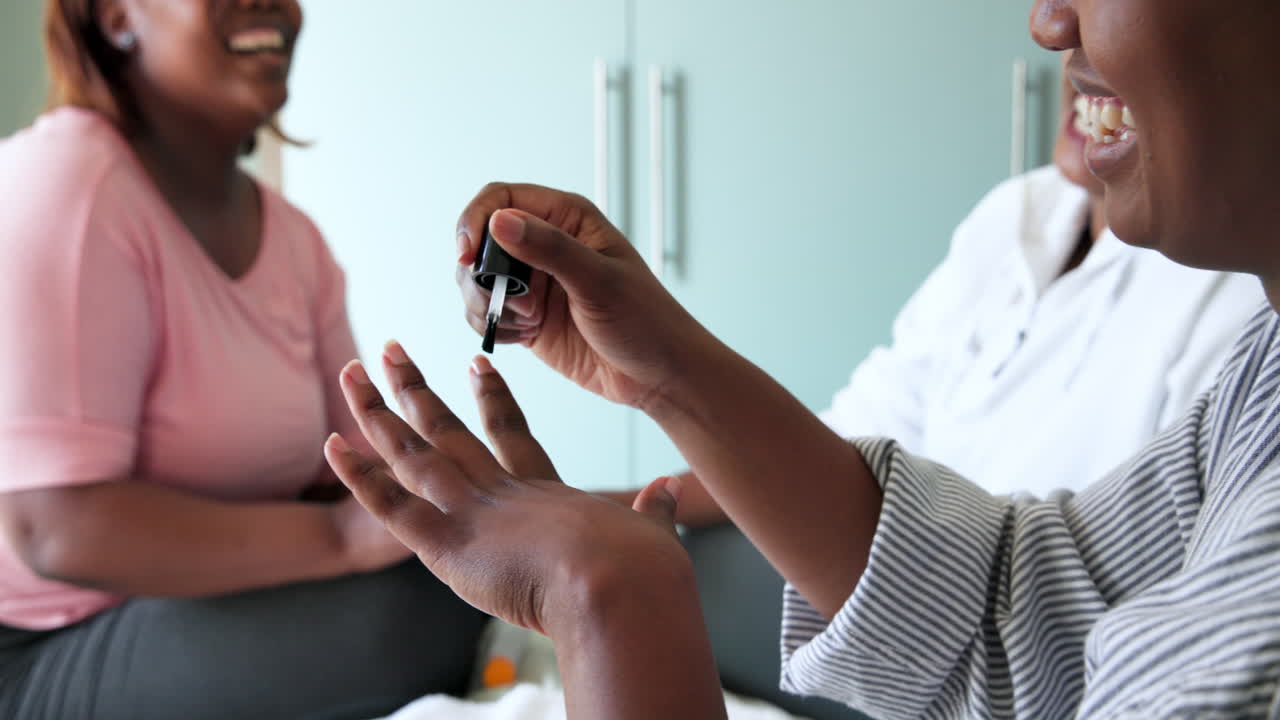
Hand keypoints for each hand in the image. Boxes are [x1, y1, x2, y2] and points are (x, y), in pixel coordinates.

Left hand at [323, 343, 690, 635]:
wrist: (623, 584)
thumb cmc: (641, 569)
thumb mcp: (652, 534)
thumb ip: (656, 510)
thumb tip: (670, 489)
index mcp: (545, 491)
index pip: (512, 433)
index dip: (491, 398)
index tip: (476, 362)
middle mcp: (502, 490)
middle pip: (447, 430)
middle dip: (415, 388)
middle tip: (391, 350)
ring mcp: (473, 512)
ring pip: (413, 454)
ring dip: (378, 414)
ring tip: (353, 372)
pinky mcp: (449, 543)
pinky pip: (392, 506)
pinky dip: (361, 476)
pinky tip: (335, 444)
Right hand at [455, 183, 716, 408]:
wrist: (659, 375)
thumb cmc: (646, 320)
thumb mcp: (599, 281)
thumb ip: (549, 249)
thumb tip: (499, 220)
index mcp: (566, 218)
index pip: (500, 198)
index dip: (475, 221)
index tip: (468, 255)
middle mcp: (543, 244)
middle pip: (479, 241)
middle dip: (478, 274)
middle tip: (506, 303)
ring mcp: (532, 282)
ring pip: (475, 280)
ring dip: (484, 303)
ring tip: (526, 323)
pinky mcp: (526, 317)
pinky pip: (485, 313)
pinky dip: (493, 327)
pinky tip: (526, 338)